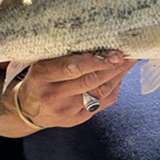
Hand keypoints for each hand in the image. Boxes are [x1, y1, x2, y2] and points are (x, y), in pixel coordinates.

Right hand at [16, 51, 136, 128]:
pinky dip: (114, 87)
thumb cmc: (40, 78)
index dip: (97, 60)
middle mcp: (53, 95)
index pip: (73, 67)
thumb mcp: (42, 61)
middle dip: (113, 67)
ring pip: (99, 92)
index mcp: (42, 75)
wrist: (30, 109)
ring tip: (129, 62)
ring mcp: (66, 110)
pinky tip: (120, 76)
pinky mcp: (77, 119)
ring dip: (118, 76)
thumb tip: (97, 40)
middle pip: (90, 80)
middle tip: (128, 54)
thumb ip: (63, 53)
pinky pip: (101, 103)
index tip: (115, 52)